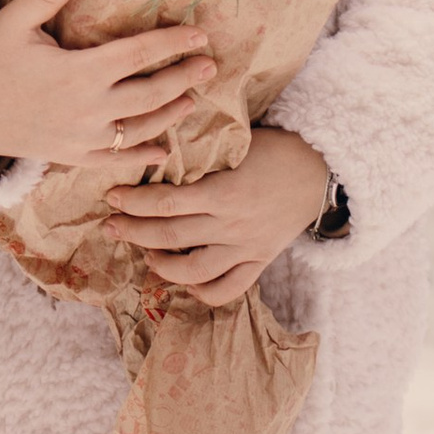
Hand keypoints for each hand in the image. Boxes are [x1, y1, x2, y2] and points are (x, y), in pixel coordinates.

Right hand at [0, 0, 216, 169]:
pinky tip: (162, 152)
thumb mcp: (11, 24)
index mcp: (79, 72)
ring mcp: (84, 138)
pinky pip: (117, 160)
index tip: (198, 34)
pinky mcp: (74, 157)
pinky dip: (142, 157)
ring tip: (192, 99)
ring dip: (170, 115)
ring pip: (141, 129)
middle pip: (151, 94)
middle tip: (208, 65)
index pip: (139, 54)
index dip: (172, 43)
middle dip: (183, 78)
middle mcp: (89, 109)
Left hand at [98, 127, 332, 308]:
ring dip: (159, 264)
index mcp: (224, 191)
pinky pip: (225, 289)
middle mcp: (231, 224)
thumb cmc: (277, 149)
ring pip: (191, 271)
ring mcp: (244, 248)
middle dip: (132, 231)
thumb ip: (201, 153)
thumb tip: (156, 149)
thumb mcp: (238, 143)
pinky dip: (200, 291)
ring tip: (145, 252)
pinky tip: (183, 279)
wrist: (322, 172)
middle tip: (111, 225)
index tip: (113, 197)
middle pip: (168, 236)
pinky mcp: (258, 263)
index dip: (133, 202)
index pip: (165, 203)